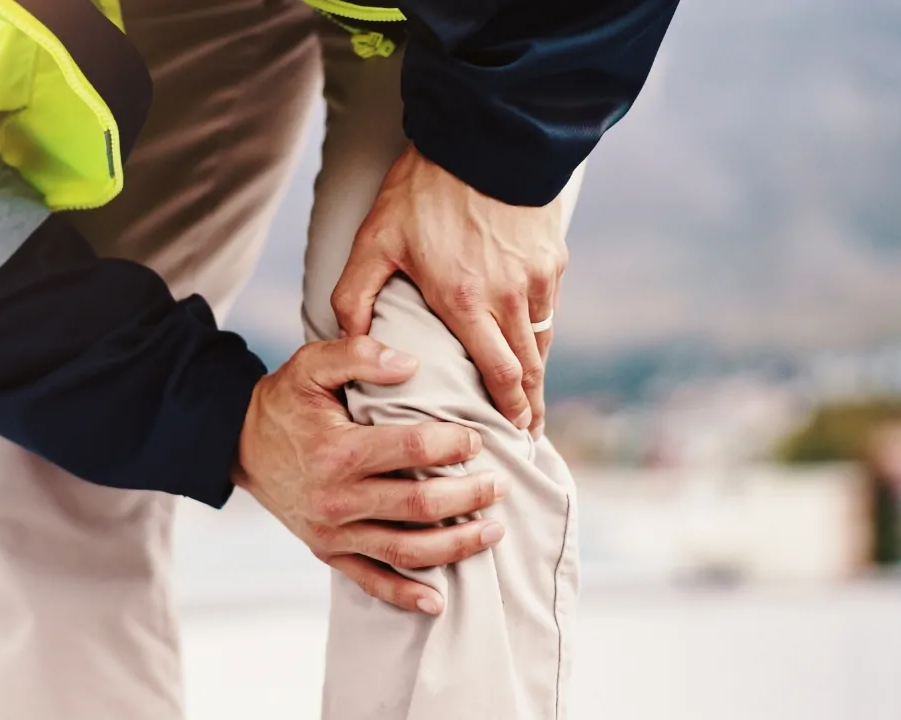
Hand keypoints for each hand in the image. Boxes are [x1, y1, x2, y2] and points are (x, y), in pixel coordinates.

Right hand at [236, 336, 507, 614]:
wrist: (238, 444)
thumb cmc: (284, 402)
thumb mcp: (311, 364)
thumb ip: (359, 354)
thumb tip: (409, 363)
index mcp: (336, 450)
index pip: (412, 448)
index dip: (453, 443)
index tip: (476, 438)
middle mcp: (336, 498)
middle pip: (420, 503)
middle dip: (469, 496)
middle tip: (500, 485)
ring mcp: (332, 531)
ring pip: (406, 548)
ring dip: (456, 544)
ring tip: (493, 531)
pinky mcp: (327, 552)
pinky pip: (371, 580)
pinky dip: (405, 595)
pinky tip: (438, 601)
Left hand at [331, 144, 568, 438]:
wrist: (482, 136)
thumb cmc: (423, 190)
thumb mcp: (375, 240)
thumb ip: (354, 296)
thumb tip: (348, 341)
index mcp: (465, 300)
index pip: (498, 375)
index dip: (510, 410)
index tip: (515, 434)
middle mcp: (510, 296)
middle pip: (528, 368)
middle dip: (530, 405)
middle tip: (529, 432)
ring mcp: (537, 277)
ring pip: (541, 339)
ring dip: (536, 371)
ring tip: (531, 396)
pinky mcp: (553, 256)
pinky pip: (548, 308)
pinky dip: (540, 331)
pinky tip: (530, 342)